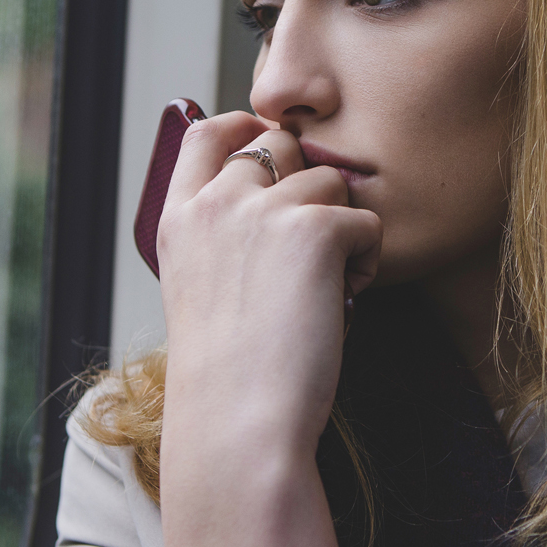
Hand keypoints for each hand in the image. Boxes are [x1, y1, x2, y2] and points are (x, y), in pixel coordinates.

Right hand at [155, 112, 381, 546]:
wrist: (239, 422)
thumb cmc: (229, 377)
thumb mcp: (204, 293)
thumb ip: (224, 241)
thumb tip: (278, 204)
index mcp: (180, 220)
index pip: (209, 134)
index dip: (247, 124)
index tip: (271, 136)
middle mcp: (216, 203)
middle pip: (281, 147)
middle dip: (309, 187)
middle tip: (315, 251)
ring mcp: (263, 210)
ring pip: (330, 184)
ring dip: (341, 230)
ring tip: (325, 292)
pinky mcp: (314, 229)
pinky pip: (366, 221)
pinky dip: (365, 262)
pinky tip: (340, 305)